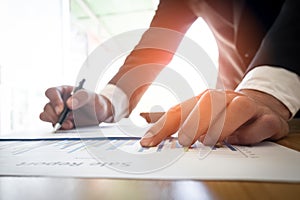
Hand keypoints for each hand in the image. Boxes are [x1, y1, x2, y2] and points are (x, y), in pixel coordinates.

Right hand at [39, 86, 112, 129]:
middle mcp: (59, 102)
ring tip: (69, 124)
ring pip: (46, 116)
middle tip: (65, 120)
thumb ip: (81, 97)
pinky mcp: (61, 123)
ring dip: (55, 122)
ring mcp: (59, 113)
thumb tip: (69, 103)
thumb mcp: (92, 97)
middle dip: (54, 115)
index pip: (51, 92)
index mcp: (64, 91)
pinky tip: (71, 127)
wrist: (102, 113)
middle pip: (47, 107)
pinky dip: (61, 128)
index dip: (54, 100)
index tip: (61, 109)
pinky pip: (55, 126)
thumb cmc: (95, 101)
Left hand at [140, 89, 289, 146]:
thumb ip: (172, 117)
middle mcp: (226, 99)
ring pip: (237, 109)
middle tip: (184, 140)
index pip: (180, 110)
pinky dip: (249, 134)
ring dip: (221, 125)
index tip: (148, 142)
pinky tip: (238, 140)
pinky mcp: (268, 119)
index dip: (163, 126)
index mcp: (205, 99)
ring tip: (207, 140)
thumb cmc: (223, 113)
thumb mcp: (196, 113)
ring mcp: (248, 107)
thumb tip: (143, 117)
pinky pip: (261, 125)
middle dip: (193, 121)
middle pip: (208, 103)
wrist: (261, 107)